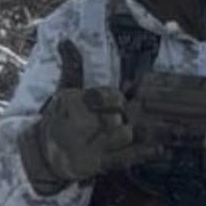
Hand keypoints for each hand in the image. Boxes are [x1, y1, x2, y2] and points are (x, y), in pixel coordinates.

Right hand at [19, 40, 160, 193]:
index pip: (104, 96)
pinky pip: (127, 157)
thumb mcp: (65, 91)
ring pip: (125, 134)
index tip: (123, 97)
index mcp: (75, 103)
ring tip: (142, 128)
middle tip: (132, 115)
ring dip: (136, 131)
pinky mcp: (101, 164)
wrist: (45, 154)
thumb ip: (73, 67)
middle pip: (119, 115)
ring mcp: (93, 146)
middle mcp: (83, 125)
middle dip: (129, 114)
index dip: (116, 97)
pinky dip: (145, 153)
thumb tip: (66, 41)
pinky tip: (160, 149)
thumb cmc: (61, 118)